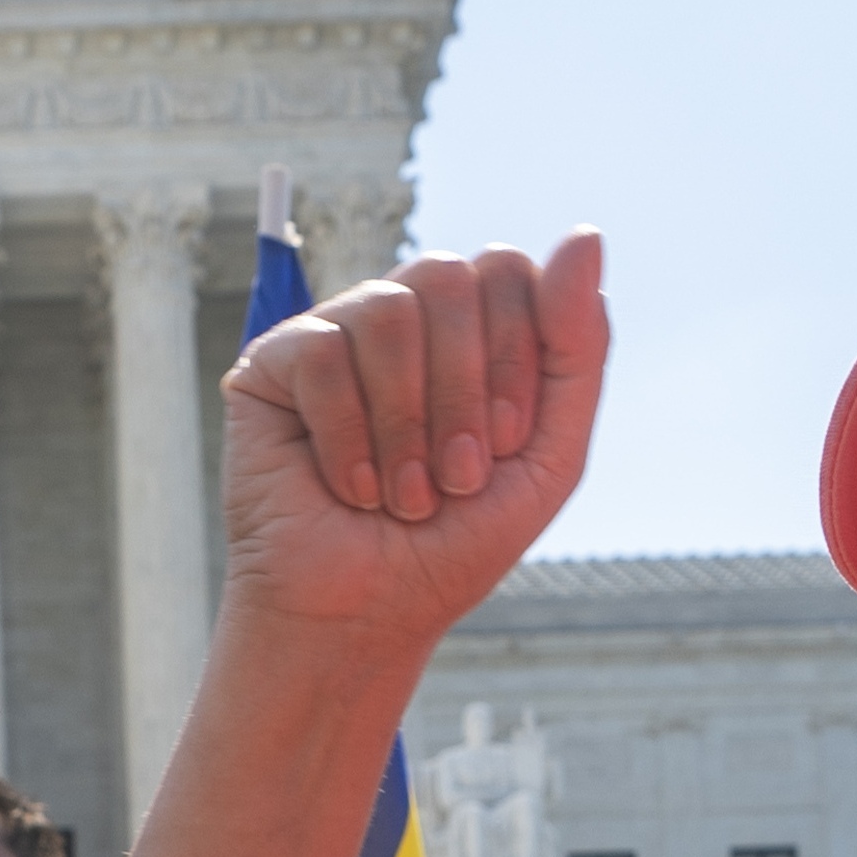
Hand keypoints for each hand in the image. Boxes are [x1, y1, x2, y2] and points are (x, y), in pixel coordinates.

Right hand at [219, 236, 609, 650]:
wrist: (362, 621)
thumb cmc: (450, 548)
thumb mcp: (548, 456)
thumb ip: (578, 348)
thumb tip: (584, 235)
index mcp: (467, 333)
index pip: (506, 271)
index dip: (516, 354)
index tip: (503, 445)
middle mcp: (401, 322)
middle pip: (448, 274)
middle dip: (463, 388)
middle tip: (455, 477)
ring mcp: (334, 338)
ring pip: (387, 308)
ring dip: (406, 420)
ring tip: (402, 495)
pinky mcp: (271, 368)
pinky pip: (321, 353)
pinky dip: (347, 435)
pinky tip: (349, 488)